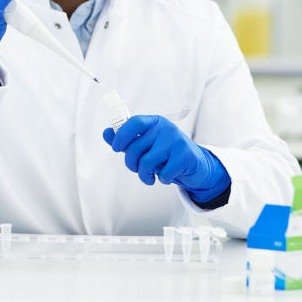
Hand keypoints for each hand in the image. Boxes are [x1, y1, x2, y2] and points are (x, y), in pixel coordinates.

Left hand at [103, 115, 229, 201]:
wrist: (195, 164)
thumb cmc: (167, 154)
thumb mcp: (147, 144)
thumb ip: (126, 139)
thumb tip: (106, 133)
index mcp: (155, 122)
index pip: (134, 122)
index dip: (121, 136)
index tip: (116, 149)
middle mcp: (166, 128)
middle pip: (135, 148)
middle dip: (132, 165)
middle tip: (138, 170)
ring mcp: (176, 141)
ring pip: (147, 162)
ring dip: (145, 175)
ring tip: (149, 178)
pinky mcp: (185, 155)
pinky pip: (163, 173)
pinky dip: (162, 179)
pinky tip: (166, 177)